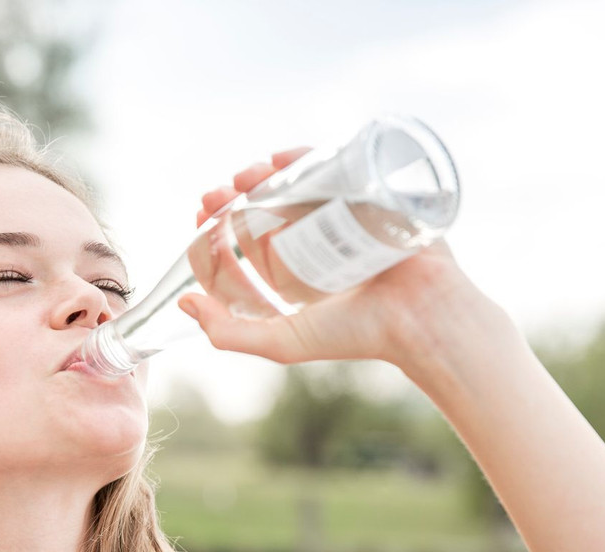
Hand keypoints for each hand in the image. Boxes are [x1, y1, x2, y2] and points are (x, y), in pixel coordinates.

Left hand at [181, 148, 516, 393]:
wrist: (421, 316)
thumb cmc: (359, 334)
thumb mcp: (283, 341)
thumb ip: (229, 334)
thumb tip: (183, 304)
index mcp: (299, 275)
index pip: (249, 244)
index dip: (220, 229)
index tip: (201, 216)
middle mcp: (319, 244)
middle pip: (268, 209)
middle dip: (236, 198)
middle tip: (216, 194)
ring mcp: (346, 218)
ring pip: (295, 186)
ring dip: (264, 175)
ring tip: (244, 176)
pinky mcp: (371, 197)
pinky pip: (333, 168)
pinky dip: (305, 157)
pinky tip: (279, 160)